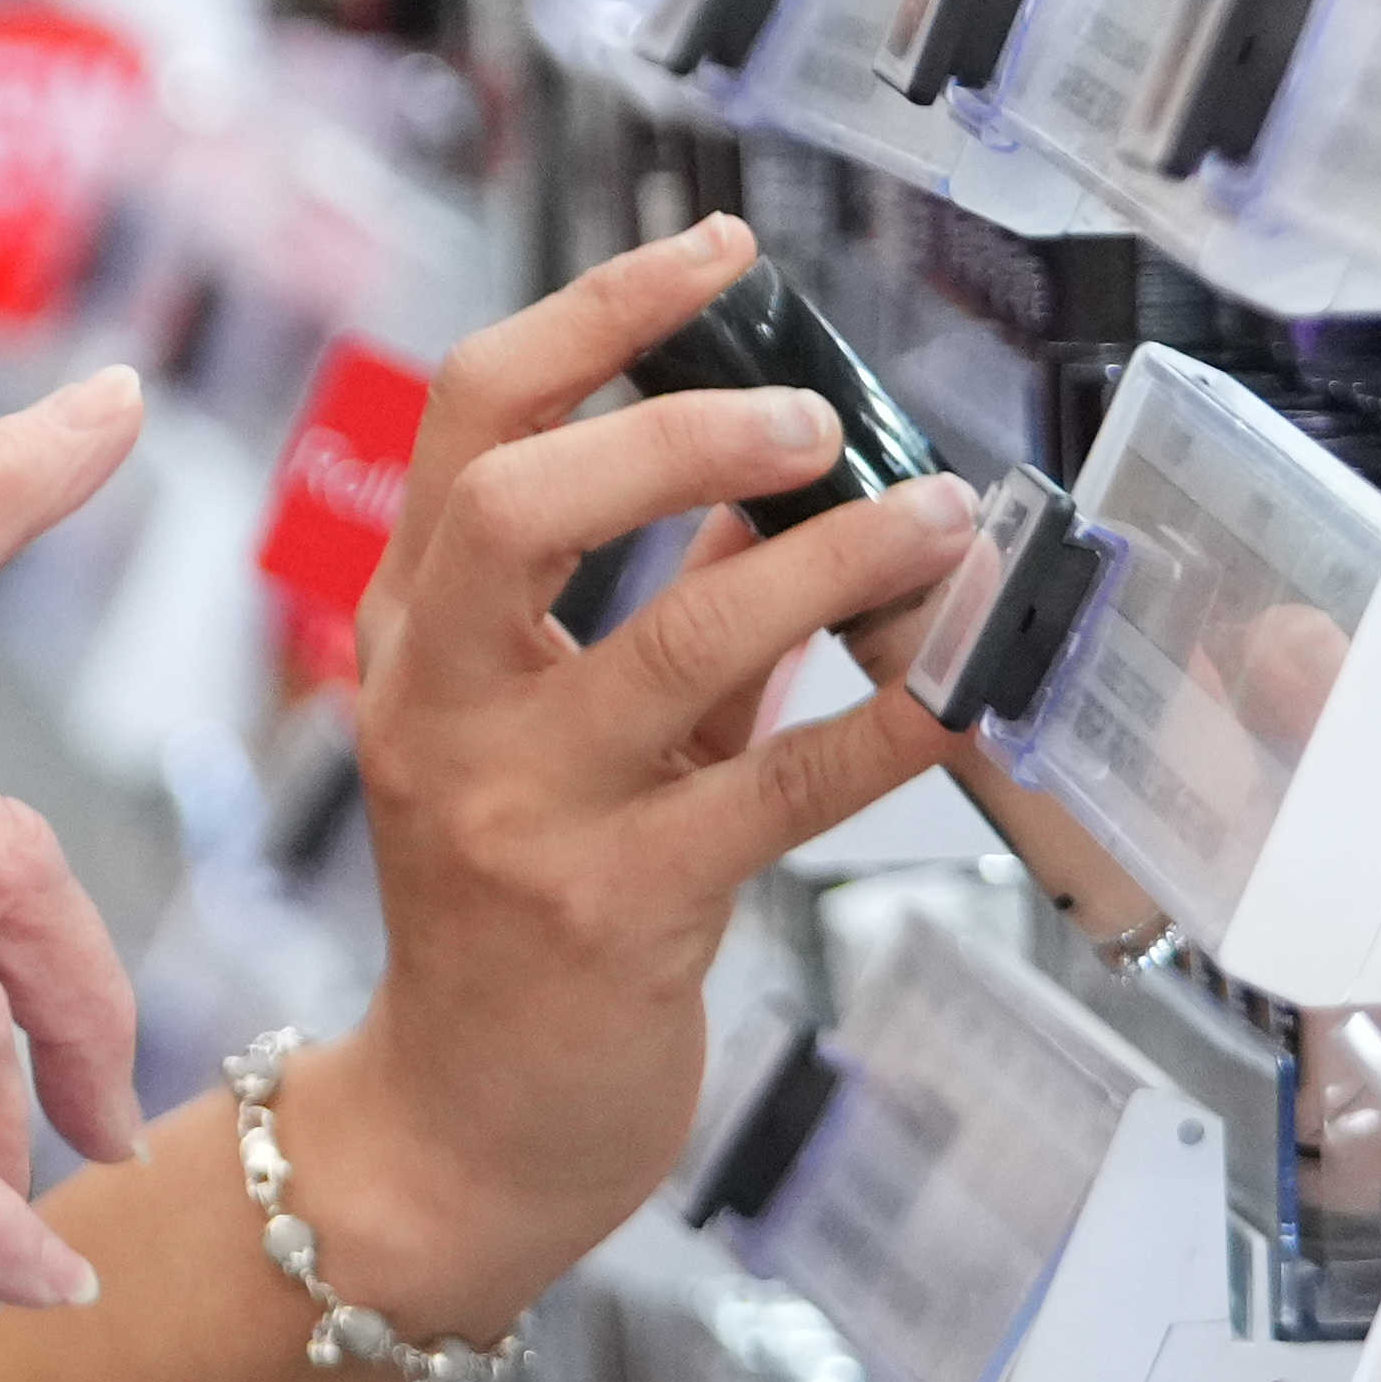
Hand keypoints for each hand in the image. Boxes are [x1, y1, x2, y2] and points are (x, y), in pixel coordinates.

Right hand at [294, 220, 984, 1342]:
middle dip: (683, 425)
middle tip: (810, 415)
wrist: (459, 1128)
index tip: (713, 253)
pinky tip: (964, 688)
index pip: (471, 418)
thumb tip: (781, 482)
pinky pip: (777, 791)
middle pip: (523, 499)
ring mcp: (518, 810)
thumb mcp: (550, 736)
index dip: (596, 317)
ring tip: (938, 523)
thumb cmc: (512, 921)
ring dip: (836, 562)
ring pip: (681, 636)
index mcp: (416, 636)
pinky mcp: (615, 911)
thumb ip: (650, 611)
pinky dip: (887, 726)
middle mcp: (444, 705)